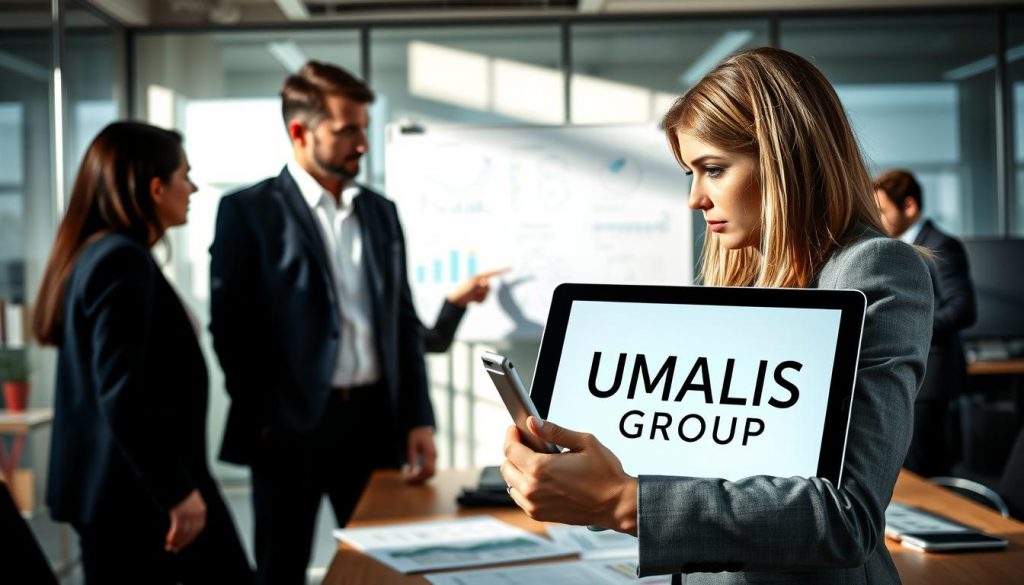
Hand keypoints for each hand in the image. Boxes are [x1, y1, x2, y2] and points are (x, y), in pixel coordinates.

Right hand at [165, 489, 205, 552]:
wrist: (176, 481)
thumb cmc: (180, 491)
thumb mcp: (190, 502)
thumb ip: (190, 512)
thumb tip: (185, 524)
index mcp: (202, 510)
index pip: (198, 528)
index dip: (191, 537)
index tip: (184, 544)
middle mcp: (197, 513)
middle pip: (191, 532)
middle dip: (183, 542)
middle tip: (175, 549)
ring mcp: (189, 513)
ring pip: (184, 533)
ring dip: (176, 541)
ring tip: (169, 547)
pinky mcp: (180, 513)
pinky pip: (177, 529)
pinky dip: (173, 536)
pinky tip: (168, 541)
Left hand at [403, 425, 436, 483]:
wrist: (423, 428)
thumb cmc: (416, 435)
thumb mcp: (411, 446)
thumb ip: (412, 459)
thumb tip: (410, 472)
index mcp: (430, 453)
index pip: (428, 470)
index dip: (419, 477)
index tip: (410, 479)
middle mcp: (434, 456)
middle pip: (431, 473)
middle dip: (421, 479)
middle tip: (409, 481)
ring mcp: (435, 457)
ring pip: (432, 473)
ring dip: (423, 478)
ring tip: (412, 479)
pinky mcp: (433, 458)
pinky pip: (430, 469)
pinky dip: (424, 474)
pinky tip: (416, 475)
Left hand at [447, 268, 507, 306]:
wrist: (458, 300)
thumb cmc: (463, 290)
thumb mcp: (471, 286)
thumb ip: (480, 283)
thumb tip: (486, 281)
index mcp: (479, 277)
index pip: (493, 273)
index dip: (502, 271)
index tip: (511, 268)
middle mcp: (482, 282)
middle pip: (489, 287)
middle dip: (483, 291)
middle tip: (474, 292)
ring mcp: (482, 290)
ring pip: (488, 294)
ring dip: (480, 297)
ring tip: (472, 296)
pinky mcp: (481, 296)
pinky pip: (485, 300)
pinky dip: (479, 301)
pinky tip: (473, 300)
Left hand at [501, 416, 637, 534]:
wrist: (616, 504)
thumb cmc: (605, 476)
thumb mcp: (583, 442)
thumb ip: (554, 431)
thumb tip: (533, 422)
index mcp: (540, 469)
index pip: (510, 449)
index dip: (511, 436)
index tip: (516, 430)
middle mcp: (533, 489)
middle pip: (506, 466)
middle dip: (514, 452)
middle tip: (529, 445)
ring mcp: (534, 505)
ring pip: (510, 483)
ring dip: (517, 471)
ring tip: (537, 462)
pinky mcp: (539, 515)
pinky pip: (520, 498)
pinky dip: (523, 487)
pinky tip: (541, 479)